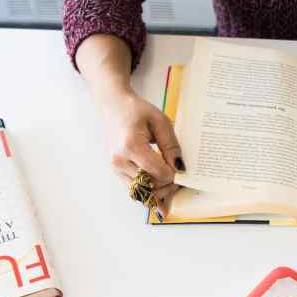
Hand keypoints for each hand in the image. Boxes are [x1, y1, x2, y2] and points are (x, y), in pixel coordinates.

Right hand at [75, 34, 182, 217]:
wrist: (110, 102)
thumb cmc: (137, 109)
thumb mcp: (161, 120)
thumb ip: (172, 145)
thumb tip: (183, 168)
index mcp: (131, 147)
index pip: (158, 174)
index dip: (175, 178)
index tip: (186, 176)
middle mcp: (119, 160)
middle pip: (148, 188)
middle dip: (167, 192)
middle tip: (183, 190)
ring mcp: (114, 168)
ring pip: (139, 193)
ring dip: (157, 194)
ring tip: (173, 192)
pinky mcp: (114, 170)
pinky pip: (133, 189)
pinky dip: (147, 191)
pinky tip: (159, 191)